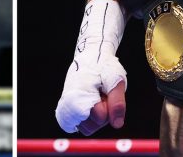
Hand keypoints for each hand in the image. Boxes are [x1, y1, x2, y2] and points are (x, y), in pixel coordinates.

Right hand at [55, 0, 127, 133]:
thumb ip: (117, 103)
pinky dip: (85, 120)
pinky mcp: (65, 109)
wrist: (90, 55)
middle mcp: (69, 104)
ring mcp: (65, 107)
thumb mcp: (116, 80)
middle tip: (101, 94)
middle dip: (101, 114)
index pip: (101, 118)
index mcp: (81, 95)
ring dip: (94, 117)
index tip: (106, 91)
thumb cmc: (104, 66)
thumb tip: (117, 125)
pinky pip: (75, 126)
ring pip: (85, 128)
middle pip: (91, 127)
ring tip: (96, 97)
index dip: (108, 106)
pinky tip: (90, 105)